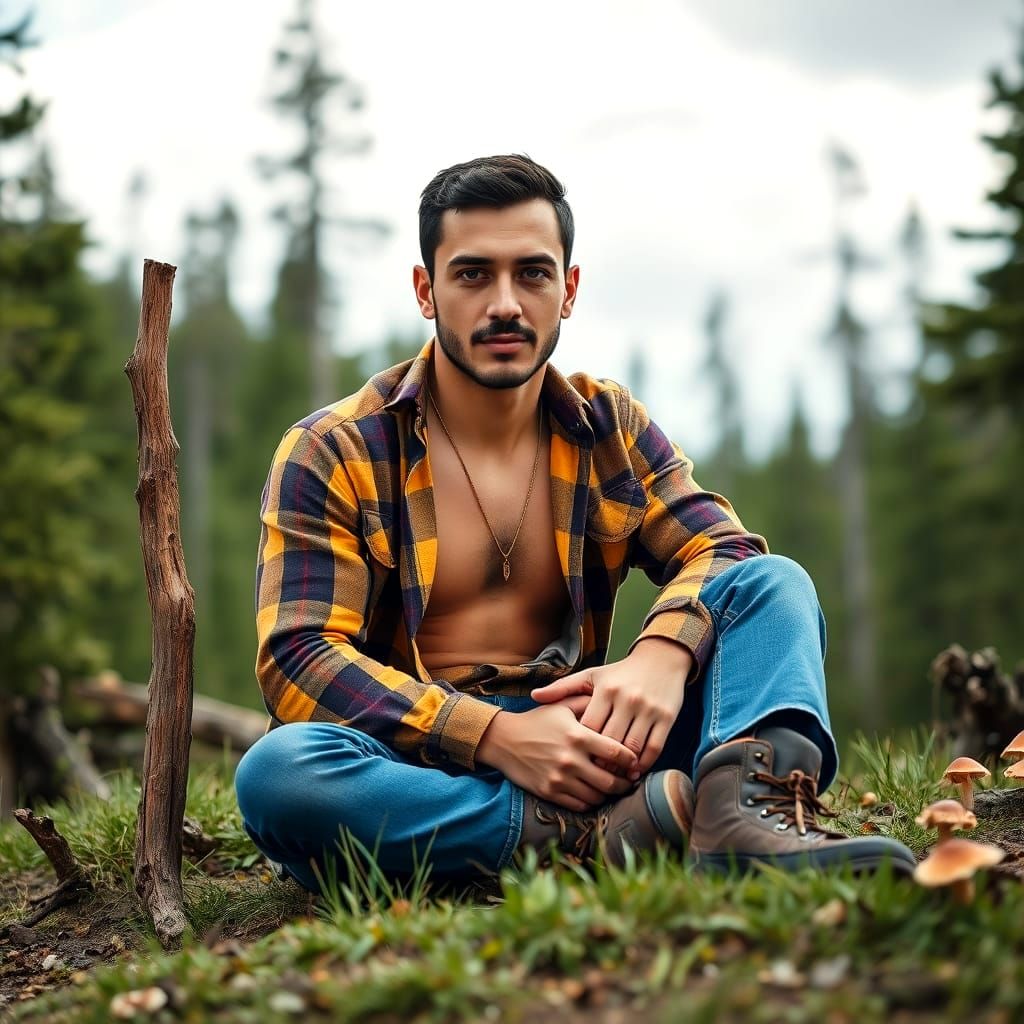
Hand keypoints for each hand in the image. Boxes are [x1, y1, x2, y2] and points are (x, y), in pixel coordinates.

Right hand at [475, 703, 637, 811]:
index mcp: (578, 736)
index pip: (616, 753)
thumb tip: (614, 702)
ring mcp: (559, 779)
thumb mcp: (562, 706)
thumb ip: (588, 703)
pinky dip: (590, 802)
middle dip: (626, 783)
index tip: (636, 762)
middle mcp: (570, 760)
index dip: (631, 760)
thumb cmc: (537, 720)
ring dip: (609, 794)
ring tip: (614, 788)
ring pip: (597, 796)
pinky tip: (594, 793)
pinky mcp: (549, 792)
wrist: (504, 740)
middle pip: (611, 781)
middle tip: (632, 780)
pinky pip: (579, 805)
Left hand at [531, 638, 691, 779]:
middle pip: (610, 741)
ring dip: (623, 767)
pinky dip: (645, 763)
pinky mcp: (667, 717)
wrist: (661, 660)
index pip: (590, 727)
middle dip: (601, 762)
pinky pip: (655, 747)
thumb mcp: (591, 676)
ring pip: (633, 747)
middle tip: (594, 777)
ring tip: (614, 779)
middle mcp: (627, 699)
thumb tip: (534, 696)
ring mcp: (648, 709)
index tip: (576, 761)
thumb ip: (562, 687)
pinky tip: (635, 771)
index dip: (582, 748)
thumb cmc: (620, 673)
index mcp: (606, 690)